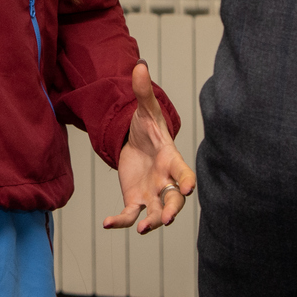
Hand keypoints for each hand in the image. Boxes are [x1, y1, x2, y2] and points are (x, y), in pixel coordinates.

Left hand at [103, 62, 195, 233]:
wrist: (136, 142)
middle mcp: (165, 180)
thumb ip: (143, 92)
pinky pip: (130, 214)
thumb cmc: (148, 128)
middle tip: (167, 220)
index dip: (187, 180)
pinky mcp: (135, 199)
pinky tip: (107, 224)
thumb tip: (139, 65)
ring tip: (142, 230)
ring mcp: (152, 193)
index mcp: (172, 159)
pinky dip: (121, 221)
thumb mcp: (145, 109)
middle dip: (173, 210)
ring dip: (151, 222)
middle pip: (174, 199)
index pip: (184, 172)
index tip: (189, 188)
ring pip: (156, 212)